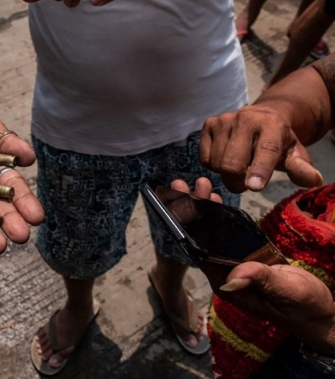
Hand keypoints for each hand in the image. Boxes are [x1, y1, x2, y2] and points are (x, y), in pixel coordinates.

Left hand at [171, 178, 334, 355]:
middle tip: (182, 184)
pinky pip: (229, 236)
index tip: (179, 202)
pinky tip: (216, 201)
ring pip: (213, 235)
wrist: (318, 314)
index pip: (198, 252)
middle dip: (192, 212)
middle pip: (201, 240)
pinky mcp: (248, 259)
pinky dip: (222, 218)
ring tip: (199, 186)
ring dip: (205, 211)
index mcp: (226, 285)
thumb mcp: (286, 292)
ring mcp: (235, 266)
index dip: (186, 227)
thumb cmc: (303, 307)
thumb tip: (232, 276)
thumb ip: (262, 281)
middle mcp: (225, 274)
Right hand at [200, 105, 322, 192]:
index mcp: (273, 125)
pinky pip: (204, 158)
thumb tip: (313, 179)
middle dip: (236, 182)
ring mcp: (224, 120)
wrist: (261, 116)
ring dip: (224, 174)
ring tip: (237, 166)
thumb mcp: (294, 153)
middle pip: (231, 163)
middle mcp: (246, 118)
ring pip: (216, 163)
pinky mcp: (209, 124)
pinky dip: (213, 165)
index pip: (265, 150)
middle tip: (245, 184)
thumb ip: (300, 167)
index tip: (254, 187)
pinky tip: (224, 157)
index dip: (259, 170)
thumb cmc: (279, 141)